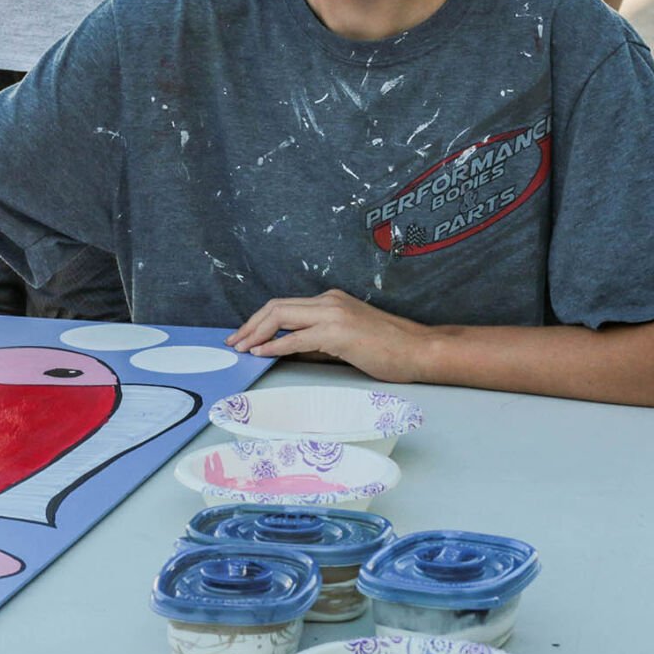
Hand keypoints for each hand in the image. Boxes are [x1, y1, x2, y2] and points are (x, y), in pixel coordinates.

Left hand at [226, 289, 431, 381]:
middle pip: (276, 306)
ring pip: (281, 316)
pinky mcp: (339, 332)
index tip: (243, 336)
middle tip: (234, 342)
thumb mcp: (346, 340)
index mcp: (330, 300)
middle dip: (250, 325)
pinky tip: (261, 353)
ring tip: (241, 348)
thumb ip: (317, 341)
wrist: (420, 350)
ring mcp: (334, 314)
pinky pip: (297, 337)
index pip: (284, 305)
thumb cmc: (389, 348)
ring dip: (256, 333)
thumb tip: (288, 349)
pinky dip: (275, 345)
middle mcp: (329, 301)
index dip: (258, 320)